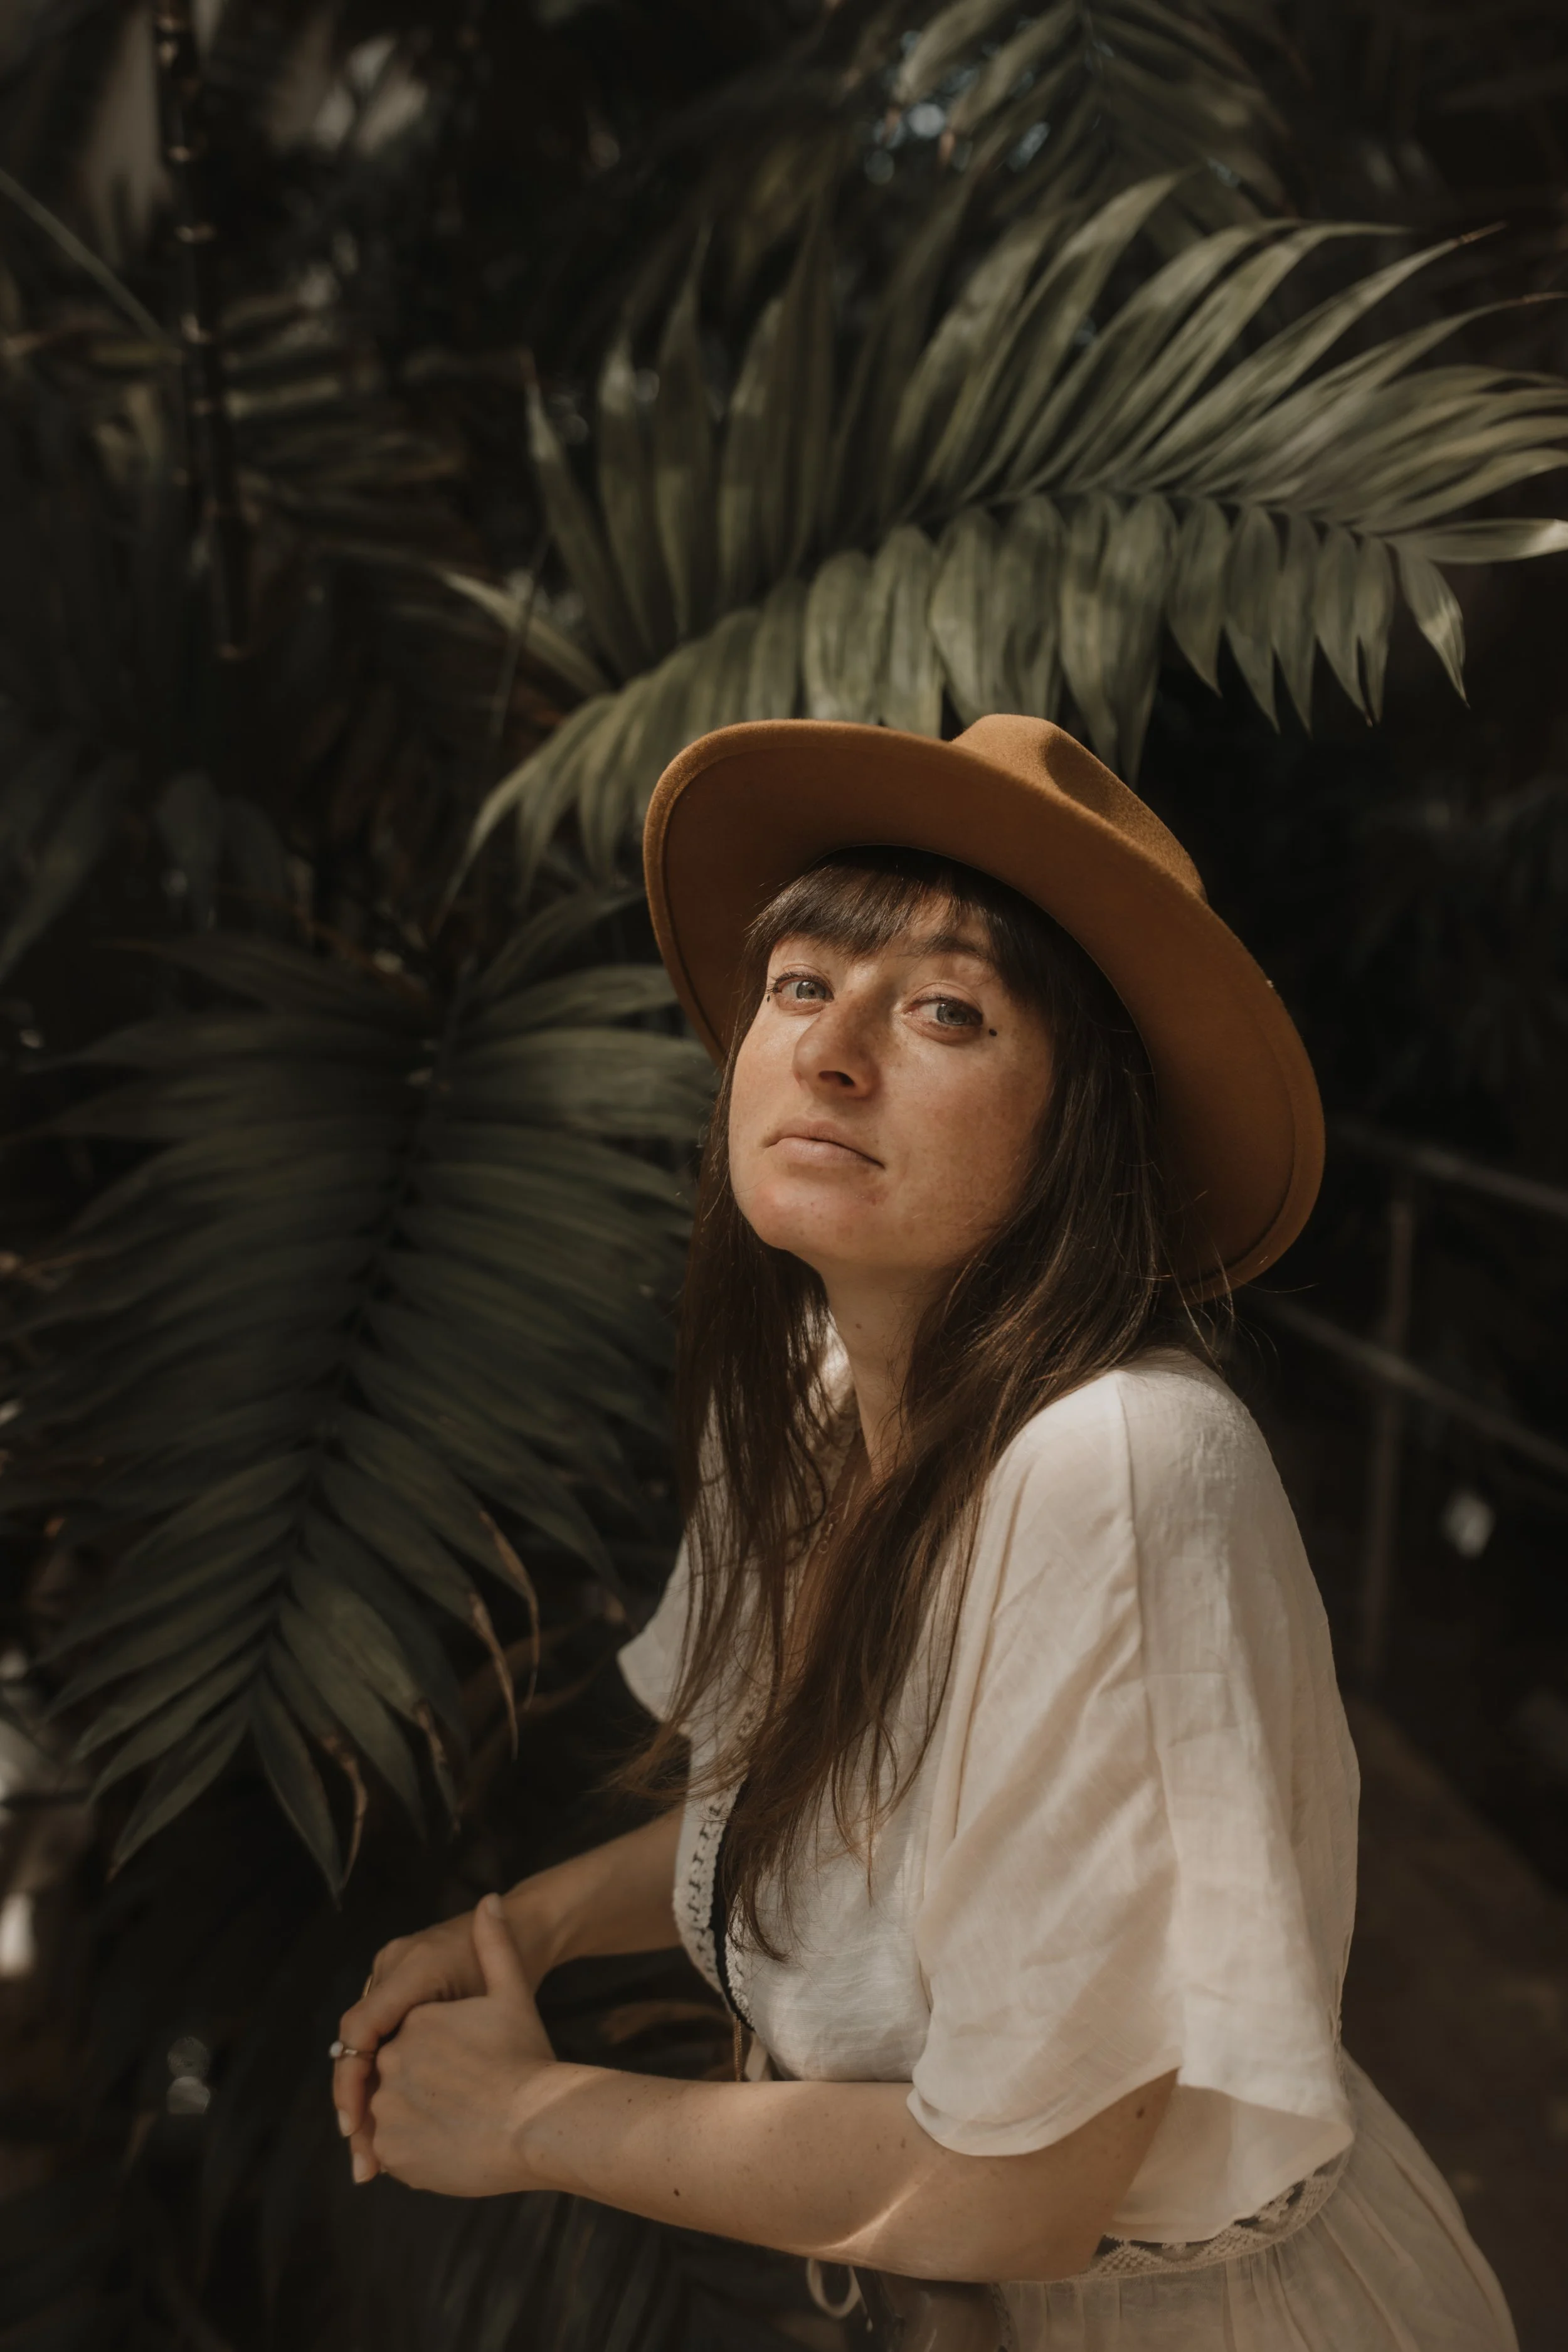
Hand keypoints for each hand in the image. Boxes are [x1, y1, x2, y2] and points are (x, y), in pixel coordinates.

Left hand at [364, 1895, 557, 2196]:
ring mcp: (389, 2109)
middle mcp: (392, 2061)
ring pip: (395, 2116)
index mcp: (415, 2021)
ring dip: (419, 2120)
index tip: (469, 2069)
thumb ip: (495, 1944)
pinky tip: (452, 2146)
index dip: (439, 2056)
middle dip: (426, 2090)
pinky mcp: (393, 2153)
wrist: (538, 2124)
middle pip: (400, 2078)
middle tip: (466, 2101)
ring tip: (461, 2125)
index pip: (412, 2040)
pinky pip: (395, 2152)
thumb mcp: (513, 1994)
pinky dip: (416, 2152)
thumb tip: (490, 1899)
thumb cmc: (528, 2058)